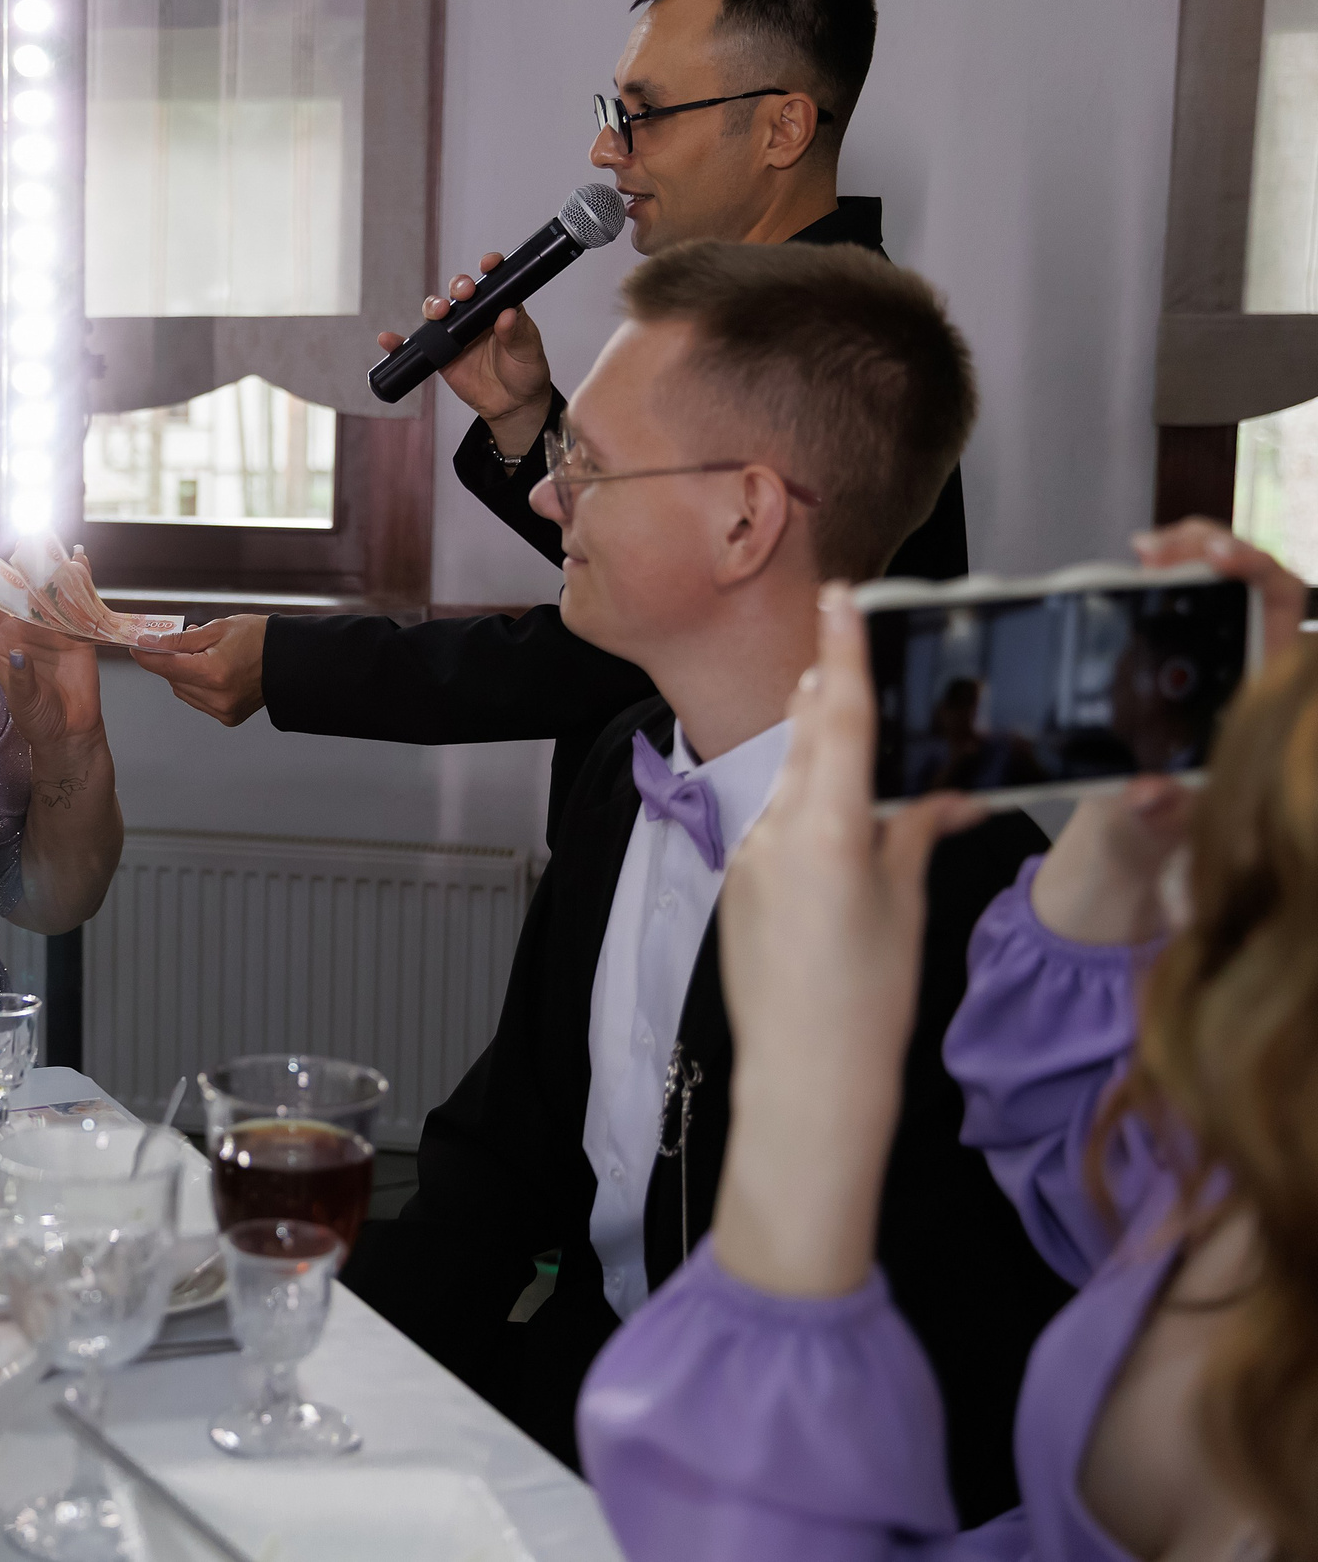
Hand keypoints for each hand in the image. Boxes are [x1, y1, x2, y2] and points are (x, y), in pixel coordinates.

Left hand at [0, 530, 104, 751]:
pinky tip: (81, 560)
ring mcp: (53, 629)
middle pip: (22, 586)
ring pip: (50, 589)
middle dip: (22, 558)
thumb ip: (20, 679)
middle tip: (25, 530)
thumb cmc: (36, 719)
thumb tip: (18, 653)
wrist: (69, 733)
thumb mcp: (23, 702)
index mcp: (4, 640)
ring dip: (50, 564)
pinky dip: (81, 581)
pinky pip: (79, 603)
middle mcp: (26, 628)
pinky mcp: (78, 635)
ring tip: (50, 536)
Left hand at [130, 615, 267, 724]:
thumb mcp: (217, 629)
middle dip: (171, 660)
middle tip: (181, 641)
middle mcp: (218, 697)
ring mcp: (223, 710)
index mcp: (215, 672)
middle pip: (173, 679)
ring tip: (204, 655)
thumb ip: (180, 639)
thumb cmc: (258, 638)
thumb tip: (148, 642)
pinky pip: (198, 700)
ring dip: (184, 674)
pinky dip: (197, 686)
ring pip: (182, 691)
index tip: (135, 645)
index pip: (166, 666)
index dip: (147, 655)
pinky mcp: (227, 717)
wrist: (288, 660)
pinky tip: (213, 671)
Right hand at [374, 252, 553, 454]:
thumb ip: (517, 334)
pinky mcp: (442, 354)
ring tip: (436, 312)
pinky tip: (389, 340)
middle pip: (461, 292)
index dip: (490, 268)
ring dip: (433, 306)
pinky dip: (401, 343)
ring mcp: (457, 333)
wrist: (512, 405)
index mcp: (501, 307)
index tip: (488, 264)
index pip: (494, 282)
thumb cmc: (526, 373)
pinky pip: (419, 345)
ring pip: (438, 312)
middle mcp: (477, 316)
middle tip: (463, 293)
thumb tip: (507, 315)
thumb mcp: (528, 352)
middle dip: (458, 287)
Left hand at [711, 583, 985, 1296]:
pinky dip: (805, 808)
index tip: (838, 598)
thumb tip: (938, 794)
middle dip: (826, 691)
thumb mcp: (905, 905)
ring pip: (789, 780)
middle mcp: (779, 834)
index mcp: (830, 832)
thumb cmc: (866, 1005)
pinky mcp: (738, 885)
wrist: (805, 1078)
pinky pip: (774, 825)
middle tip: (844, 644)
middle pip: (807, 738)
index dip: (843, 652)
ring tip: (850, 729)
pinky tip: (834, 820)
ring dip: (817, 751)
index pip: (840, 720)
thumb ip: (912, 834)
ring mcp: (750, 859)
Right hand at [1029, 520, 1305, 941]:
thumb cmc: (1165, 832)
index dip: (1256, 571)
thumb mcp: (1163, 826)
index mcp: (1259, 695)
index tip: (1216, 558)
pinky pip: (1176, 606)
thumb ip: (1158, 812)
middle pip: (1250, 580)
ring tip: (1144, 549)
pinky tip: (1131, 572)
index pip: (1281, 609)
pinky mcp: (1171, 662)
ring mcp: (1207, 662)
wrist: (1134, 843)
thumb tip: (1146, 794)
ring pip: (1213, 586)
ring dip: (1183, 553)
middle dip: (1210, 544)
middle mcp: (1243, 668)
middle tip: (1155, 548)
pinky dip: (1157, 578)